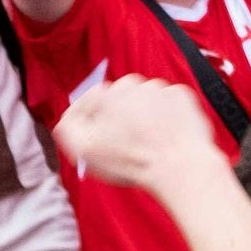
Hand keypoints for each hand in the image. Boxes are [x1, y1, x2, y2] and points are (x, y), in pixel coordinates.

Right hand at [57, 75, 234, 191]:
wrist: (179, 166)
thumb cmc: (131, 161)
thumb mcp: (83, 150)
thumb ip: (67, 128)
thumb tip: (68, 118)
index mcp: (105, 94)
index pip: (89, 103)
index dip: (90, 123)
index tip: (96, 139)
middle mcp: (132, 84)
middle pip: (118, 101)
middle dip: (117, 118)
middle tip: (123, 144)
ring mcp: (159, 88)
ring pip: (144, 102)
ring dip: (143, 117)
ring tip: (147, 143)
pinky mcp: (182, 96)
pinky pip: (168, 105)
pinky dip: (166, 117)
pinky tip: (165, 136)